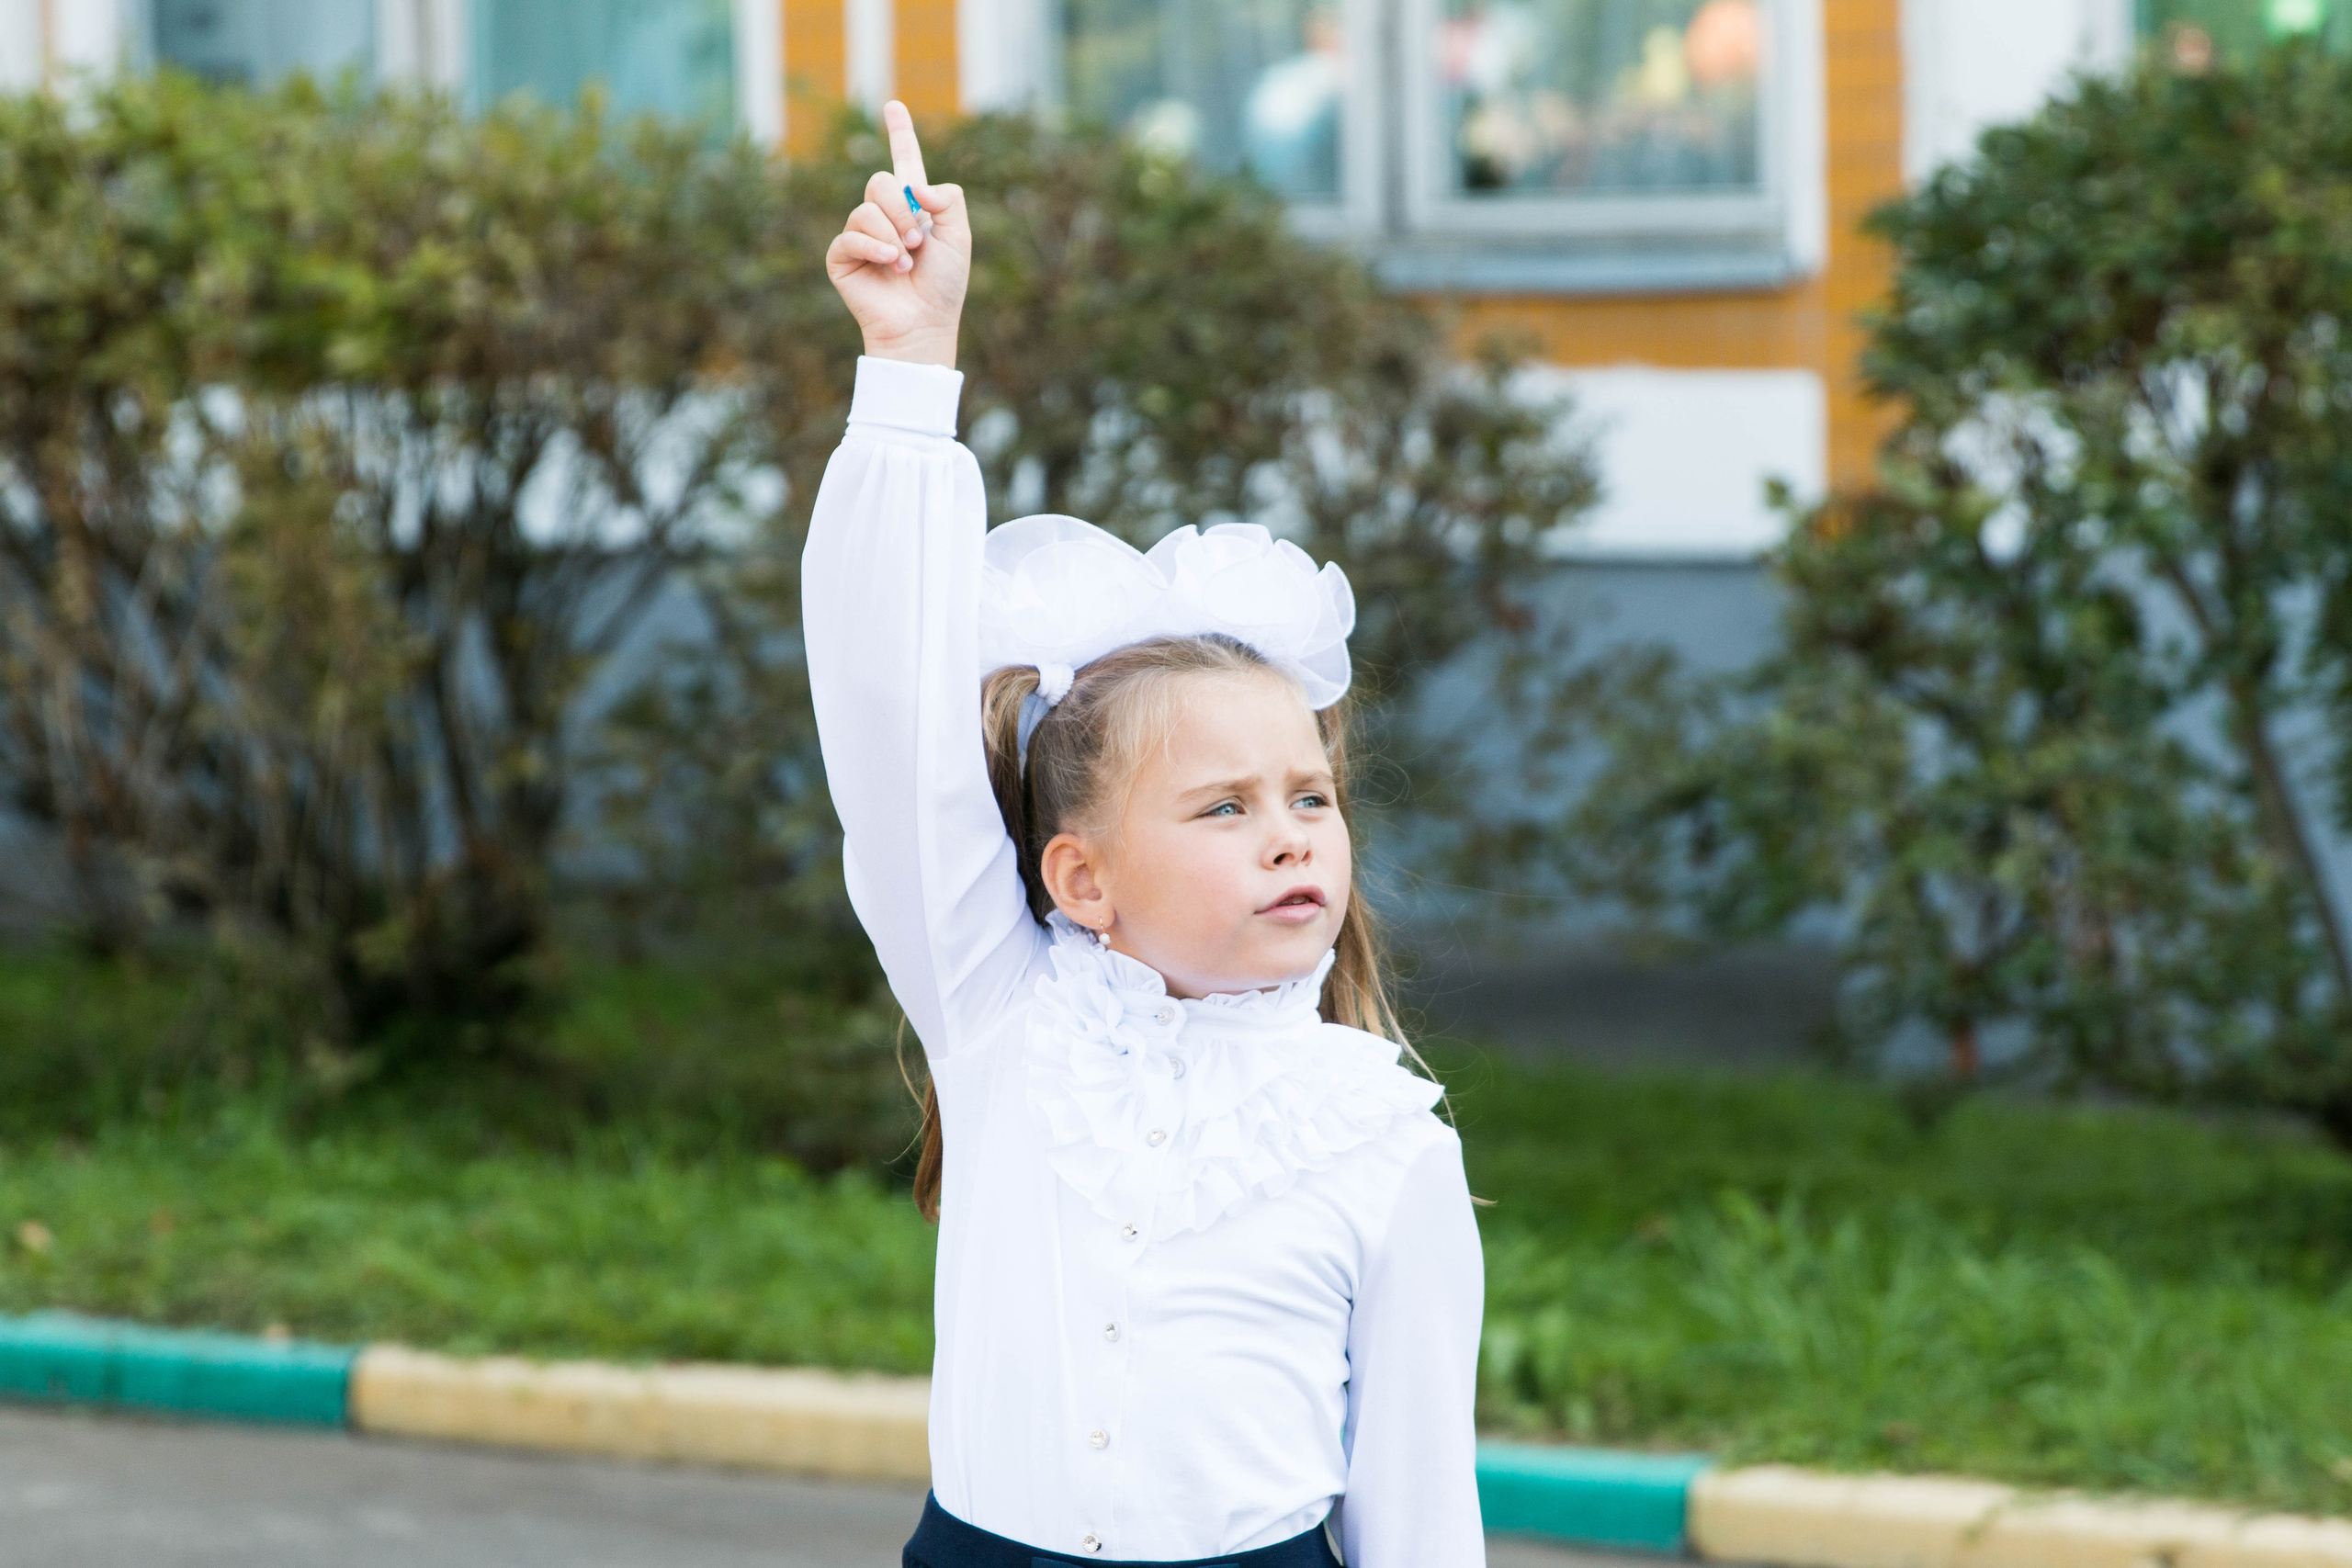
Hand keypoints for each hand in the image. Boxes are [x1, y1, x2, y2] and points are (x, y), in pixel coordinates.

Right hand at [825, 101, 968, 367]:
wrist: (924, 324)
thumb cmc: (943, 285)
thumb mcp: (960, 236)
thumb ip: (948, 199)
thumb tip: (917, 187)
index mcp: (914, 207)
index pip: (905, 161)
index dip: (900, 133)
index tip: (894, 105)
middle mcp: (884, 216)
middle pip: (880, 181)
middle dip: (901, 209)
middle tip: (917, 243)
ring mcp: (861, 235)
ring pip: (866, 208)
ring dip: (892, 234)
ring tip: (905, 262)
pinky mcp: (842, 257)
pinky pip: (850, 235)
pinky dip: (873, 247)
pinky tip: (889, 264)